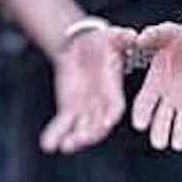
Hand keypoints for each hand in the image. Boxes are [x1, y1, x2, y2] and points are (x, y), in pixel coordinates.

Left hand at [40, 26, 136, 153]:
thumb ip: (123, 38)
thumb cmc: (103, 41)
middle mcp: (101, 104)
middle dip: (90, 134)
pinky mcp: (69, 109)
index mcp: (113, 90)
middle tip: (79, 140)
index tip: (107, 123)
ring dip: (74, 139)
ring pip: (81, 129)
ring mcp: (85, 109)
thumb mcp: (113, 37)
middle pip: (98, 126)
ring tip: (64, 146)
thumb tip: (134, 36)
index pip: (115, 108)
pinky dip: (56, 135)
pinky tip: (48, 144)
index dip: (111, 115)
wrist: (83, 46)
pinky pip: (63, 125)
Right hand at [131, 22, 181, 150]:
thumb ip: (155, 35)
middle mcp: (167, 98)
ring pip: (180, 125)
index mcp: (154, 83)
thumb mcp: (170, 33)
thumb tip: (139, 38)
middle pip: (160, 120)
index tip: (140, 124)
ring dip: (179, 135)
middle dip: (160, 132)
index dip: (142, 113)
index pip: (144, 103)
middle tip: (159, 142)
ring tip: (178, 143)